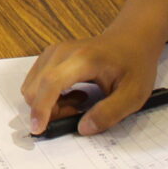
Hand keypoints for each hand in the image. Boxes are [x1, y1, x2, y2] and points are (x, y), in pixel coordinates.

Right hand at [19, 29, 163, 135]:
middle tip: (78, 112)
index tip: (38, 130)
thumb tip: (82, 129)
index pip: (52, 83)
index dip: (42, 107)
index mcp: (84, 59)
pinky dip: (47, 96)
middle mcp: (61, 52)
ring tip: (77, 101)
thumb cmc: (134, 65)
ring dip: (48, 104)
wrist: (131, 38)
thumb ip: (109, 113)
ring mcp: (52, 51)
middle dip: (49, 110)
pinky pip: (36, 82)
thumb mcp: (134, 95)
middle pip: (35, 87)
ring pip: (32, 86)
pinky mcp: (49, 55)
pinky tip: (70, 93)